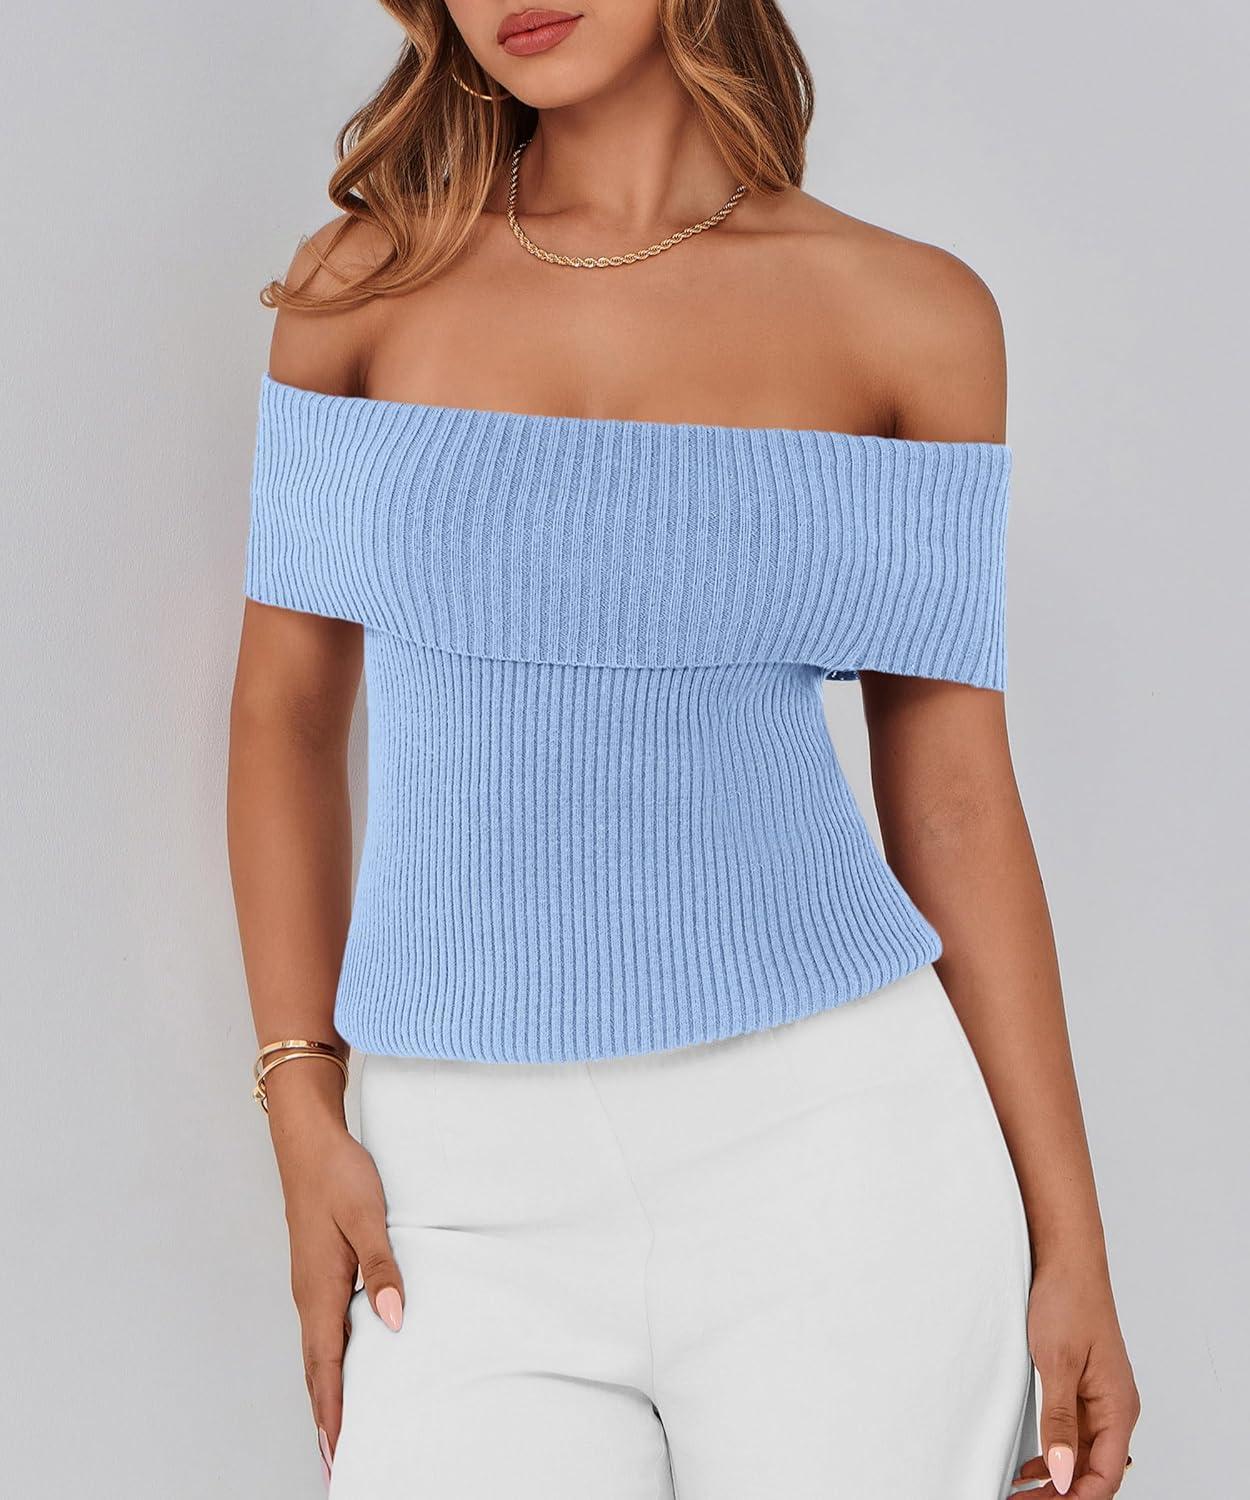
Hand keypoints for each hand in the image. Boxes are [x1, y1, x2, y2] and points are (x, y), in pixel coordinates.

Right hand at [266, 1062, 403, 1485]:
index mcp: (320, 1288)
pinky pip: (320, 1330)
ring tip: (337, 1428)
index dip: (333, 1411)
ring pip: (316, 1351)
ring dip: (325, 1392)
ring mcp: (309, 1283)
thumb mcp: (367, 1216)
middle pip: (315, 1369)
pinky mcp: (315, 1270)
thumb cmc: (338, 1174)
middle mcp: (309, 1293)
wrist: (308, 1138)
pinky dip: (326, 1361)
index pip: (326, 1366)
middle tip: (335, 1461)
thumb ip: (382, 1268)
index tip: (337, 1452)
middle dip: (325, 1416)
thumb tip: (393, 1320)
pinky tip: (340, 1365)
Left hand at [1013, 1259, 1139, 1496]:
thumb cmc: (1068, 1301)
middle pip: (1094, 1471)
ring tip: (1022, 1491)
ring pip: (1083, 1455)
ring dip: (1056, 1477)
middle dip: (1060, 1493)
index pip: (1105, 1476)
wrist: (1067, 1261)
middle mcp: (1114, 1408)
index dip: (1075, 1497)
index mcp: (1118, 1407)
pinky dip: (1054, 1453)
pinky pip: (1074, 1433)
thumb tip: (1061, 1470)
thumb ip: (1059, 1420)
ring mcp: (1099, 1399)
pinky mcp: (1082, 1387)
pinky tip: (1032, 1464)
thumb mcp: (1056, 1363)